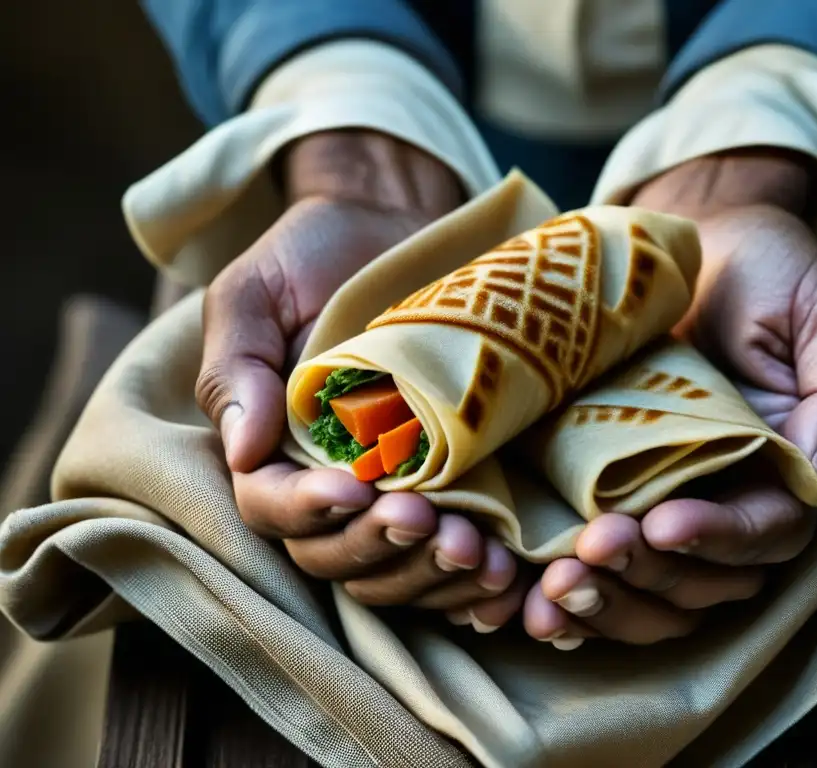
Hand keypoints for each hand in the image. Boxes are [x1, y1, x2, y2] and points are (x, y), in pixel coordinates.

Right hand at [196, 130, 522, 622]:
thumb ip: (235, 366)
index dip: (307, 510)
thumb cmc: (313, 257)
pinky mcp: (459, 482)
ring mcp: (399, 489)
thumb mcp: (255, 295)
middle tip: (425, 522)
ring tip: (476, 552)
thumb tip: (242, 451)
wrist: (396, 224)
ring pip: (400, 568)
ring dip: (434, 573)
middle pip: (338, 555)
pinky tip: (507, 573)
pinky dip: (479, 578)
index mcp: (278, 450)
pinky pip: (460, 553)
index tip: (350, 489)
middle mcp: (335, 483)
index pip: (273, 507)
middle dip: (380, 549)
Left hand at [523, 149, 816, 646]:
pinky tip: (527, 595)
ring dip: (605, 595)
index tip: (663, 524)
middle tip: (594, 550)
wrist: (698, 240)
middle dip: (651, 575)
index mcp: (787, 469)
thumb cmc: (773, 270)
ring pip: (649, 580)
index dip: (720, 538)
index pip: (768, 531)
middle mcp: (730, 494)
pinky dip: (568, 583)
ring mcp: (668, 491)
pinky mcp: (609, 480)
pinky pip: (595, 549)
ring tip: (555, 583)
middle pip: (704, 577)